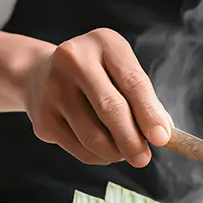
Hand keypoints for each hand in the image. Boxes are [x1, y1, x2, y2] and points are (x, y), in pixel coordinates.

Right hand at [23, 28, 171, 166]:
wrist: (39, 74)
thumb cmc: (96, 76)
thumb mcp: (121, 73)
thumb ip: (144, 100)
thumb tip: (163, 133)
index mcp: (104, 43)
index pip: (134, 83)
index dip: (150, 114)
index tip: (162, 138)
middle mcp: (74, 59)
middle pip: (111, 109)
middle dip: (132, 140)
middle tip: (144, 159)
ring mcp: (53, 87)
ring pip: (93, 136)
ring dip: (115, 152)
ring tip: (124, 152)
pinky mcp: (42, 117)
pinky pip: (79, 148)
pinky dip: (97, 156)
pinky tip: (104, 150)